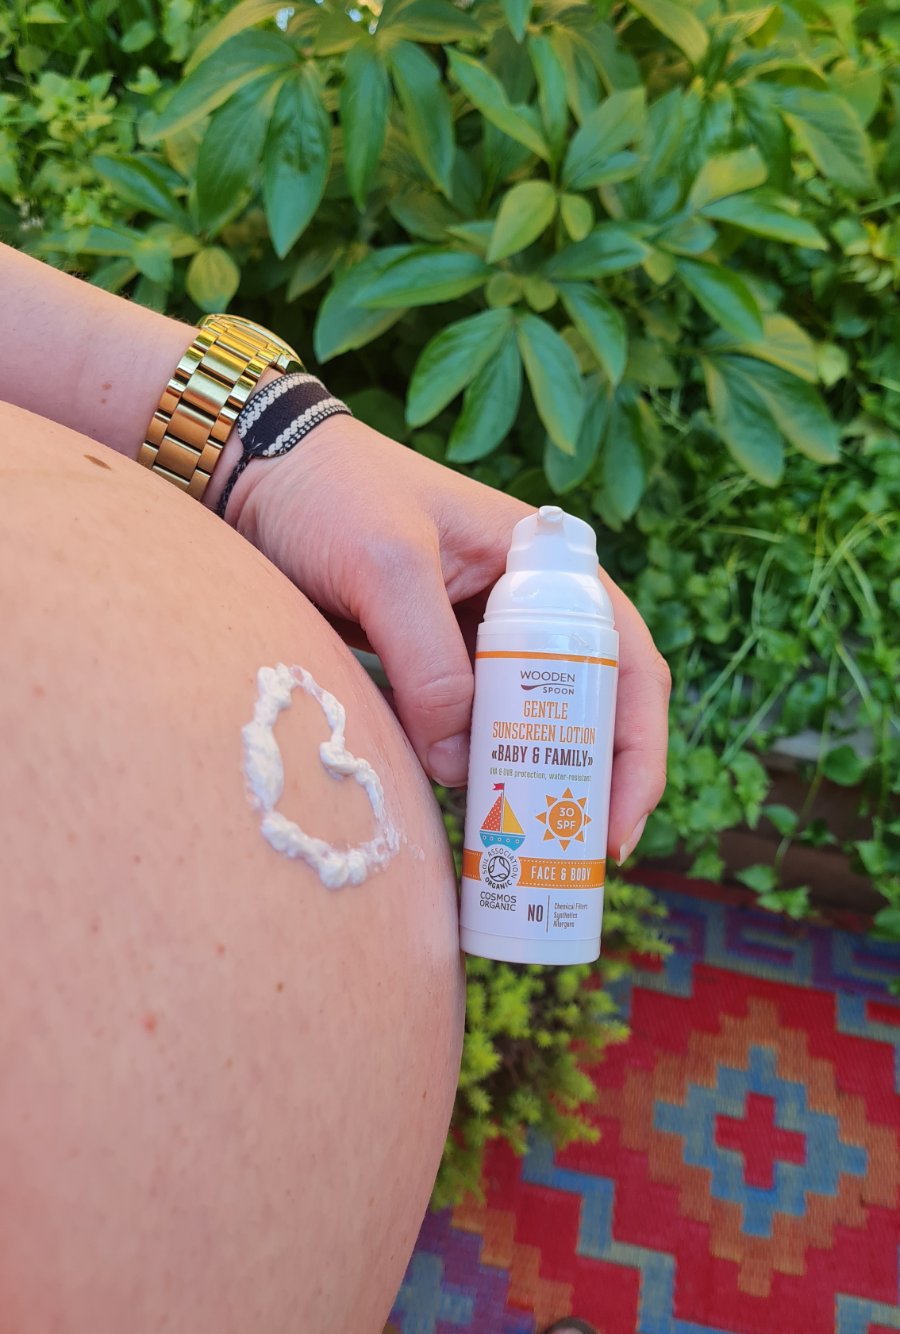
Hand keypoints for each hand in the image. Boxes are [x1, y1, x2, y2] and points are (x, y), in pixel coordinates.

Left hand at [230, 414, 669, 864]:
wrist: (246, 470)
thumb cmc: (327, 491)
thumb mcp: (387, 568)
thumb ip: (430, 667)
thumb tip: (462, 770)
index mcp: (544, 567)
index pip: (624, 664)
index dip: (633, 750)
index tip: (614, 825)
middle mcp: (521, 609)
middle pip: (582, 710)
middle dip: (583, 787)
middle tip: (568, 863)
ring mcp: (470, 642)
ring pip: (520, 731)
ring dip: (525, 791)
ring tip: (517, 858)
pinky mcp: (422, 667)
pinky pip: (460, 733)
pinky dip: (468, 778)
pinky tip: (462, 824)